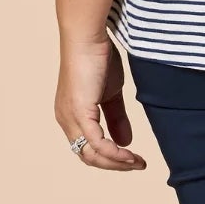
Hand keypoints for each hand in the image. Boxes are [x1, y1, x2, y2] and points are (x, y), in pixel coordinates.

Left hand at [54, 37, 146, 172]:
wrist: (88, 38)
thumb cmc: (97, 59)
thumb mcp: (111, 93)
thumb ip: (116, 117)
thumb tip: (126, 141)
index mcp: (71, 116)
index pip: (87, 148)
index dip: (109, 158)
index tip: (132, 159)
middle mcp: (66, 120)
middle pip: (88, 157)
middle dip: (114, 165)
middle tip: (137, 164)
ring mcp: (70, 118)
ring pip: (91, 155)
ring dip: (117, 163)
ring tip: (138, 162)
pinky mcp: (80, 113)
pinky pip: (97, 143)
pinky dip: (115, 153)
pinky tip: (130, 155)